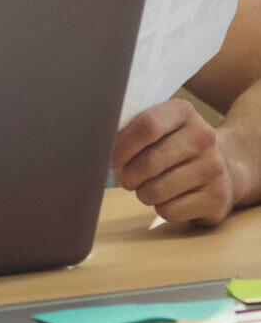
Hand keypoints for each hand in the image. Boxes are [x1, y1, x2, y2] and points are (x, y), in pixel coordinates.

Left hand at [111, 98, 234, 224]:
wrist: (226, 167)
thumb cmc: (174, 146)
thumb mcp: (159, 126)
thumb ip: (131, 129)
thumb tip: (96, 146)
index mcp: (183, 111)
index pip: (146, 126)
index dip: (121, 146)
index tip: (109, 159)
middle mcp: (204, 136)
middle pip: (150, 162)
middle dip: (128, 176)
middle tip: (126, 178)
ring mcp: (214, 168)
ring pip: (157, 190)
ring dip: (143, 193)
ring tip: (149, 186)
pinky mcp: (217, 197)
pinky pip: (171, 210)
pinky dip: (161, 208)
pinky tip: (170, 198)